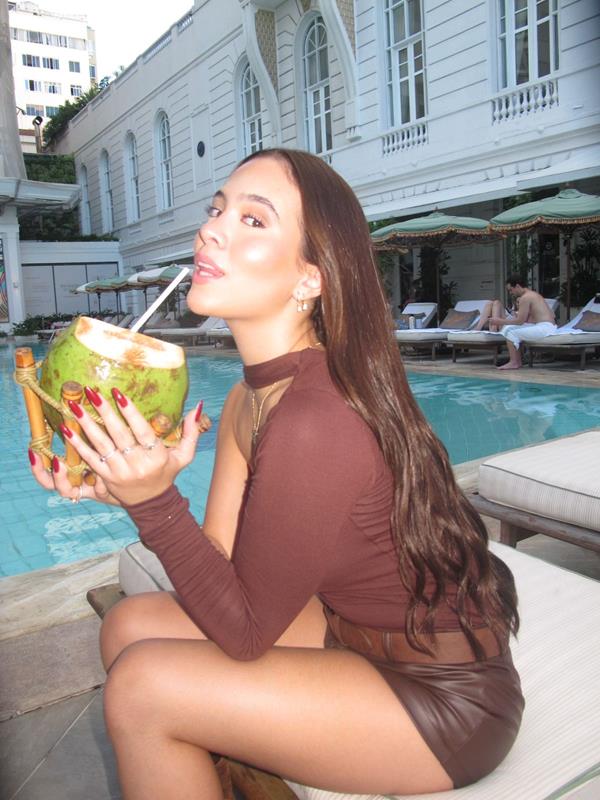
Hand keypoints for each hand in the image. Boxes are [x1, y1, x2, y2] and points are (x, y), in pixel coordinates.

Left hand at [28, 388, 209, 506]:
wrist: (151, 503)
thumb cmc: (167, 474)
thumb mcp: (184, 455)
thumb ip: (191, 432)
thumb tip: (198, 406)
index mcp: (156, 456)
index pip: (142, 431)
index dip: (130, 412)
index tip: (119, 393)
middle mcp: (137, 464)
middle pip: (119, 434)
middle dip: (104, 411)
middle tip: (92, 392)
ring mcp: (119, 472)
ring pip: (101, 444)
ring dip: (86, 424)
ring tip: (74, 406)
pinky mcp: (105, 477)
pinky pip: (90, 458)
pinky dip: (77, 444)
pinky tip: (67, 429)